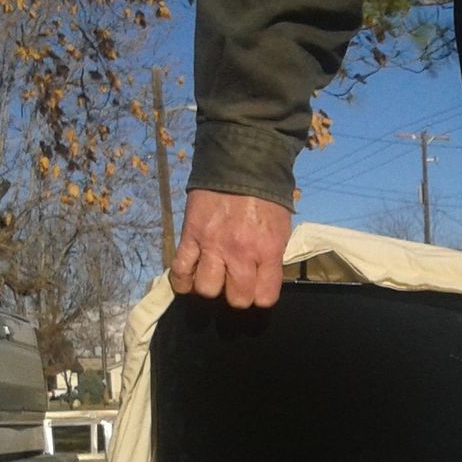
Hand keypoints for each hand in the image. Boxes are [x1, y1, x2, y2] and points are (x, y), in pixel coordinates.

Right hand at [171, 190, 293, 308]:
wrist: (241, 161)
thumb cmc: (266, 197)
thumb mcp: (281, 229)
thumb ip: (271, 258)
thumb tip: (261, 281)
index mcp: (267, 251)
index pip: (264, 297)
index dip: (260, 296)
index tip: (257, 288)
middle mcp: (240, 252)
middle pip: (236, 299)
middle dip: (237, 294)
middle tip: (235, 281)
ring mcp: (213, 245)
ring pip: (207, 289)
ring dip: (211, 287)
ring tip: (213, 275)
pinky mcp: (190, 235)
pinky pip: (180, 269)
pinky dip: (182, 280)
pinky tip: (189, 277)